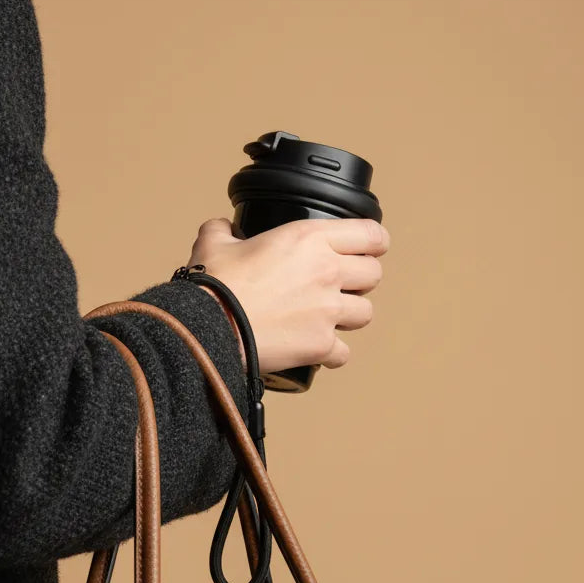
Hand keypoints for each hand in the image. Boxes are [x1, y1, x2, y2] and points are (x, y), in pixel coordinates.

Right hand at [187, 216, 389, 374]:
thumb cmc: (214, 286)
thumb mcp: (214, 243)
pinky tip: (317, 350)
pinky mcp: (321, 345)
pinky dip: (332, 354)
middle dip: (361, 280)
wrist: (209, 327)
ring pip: (366, 313)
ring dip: (350, 316)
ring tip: (328, 318)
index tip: (368, 249)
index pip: (370, 234)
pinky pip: (343, 353)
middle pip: (373, 274)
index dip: (373, 242)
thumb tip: (221, 228)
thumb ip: (223, 229)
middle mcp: (326, 271)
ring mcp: (328, 311)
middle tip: (341, 285)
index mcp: (308, 238)